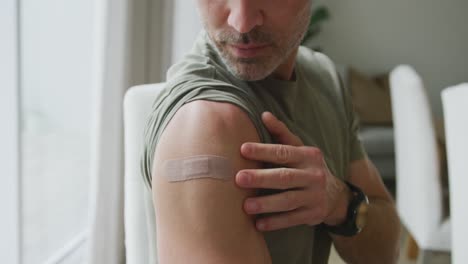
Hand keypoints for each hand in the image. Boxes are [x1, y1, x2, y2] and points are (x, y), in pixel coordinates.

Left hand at [236, 112, 350, 230]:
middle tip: (239, 178)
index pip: (283, 152)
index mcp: (308, 156)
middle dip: (261, 178)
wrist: (335, 195)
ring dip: (267, 204)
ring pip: (289, 200)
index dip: (263, 150)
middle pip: (285, 176)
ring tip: (246, 206)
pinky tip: (259, 224)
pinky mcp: (313, 214)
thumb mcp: (300, 149)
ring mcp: (314, 196)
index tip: (243, 149)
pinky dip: (275, 222)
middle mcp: (313, 175)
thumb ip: (282, 133)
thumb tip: (264, 114)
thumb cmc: (307, 168)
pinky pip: (292, 219)